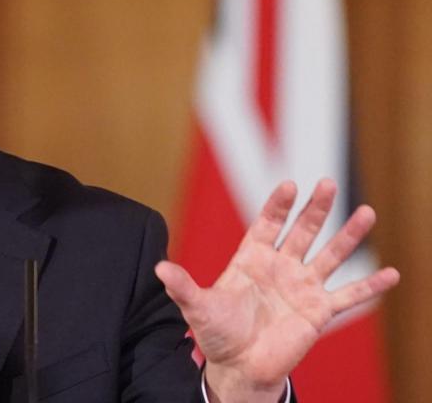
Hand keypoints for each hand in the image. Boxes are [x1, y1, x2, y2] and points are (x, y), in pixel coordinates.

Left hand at [154, 179, 399, 401]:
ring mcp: (302, 286)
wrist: (238, 365)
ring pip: (330, 254)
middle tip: (328, 183)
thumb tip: (157, 268)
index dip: (278, 205)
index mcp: (251, 258)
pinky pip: (349, 296)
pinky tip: (392, 273)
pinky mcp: (319, 311)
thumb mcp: (196, 308)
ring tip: (367, 212)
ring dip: (349, 235)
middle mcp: (280, 266)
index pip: (267, 223)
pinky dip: (370, 286)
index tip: (289, 185)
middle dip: (315, 208)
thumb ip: (181, 286)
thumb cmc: (216, 332)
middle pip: (302, 230)